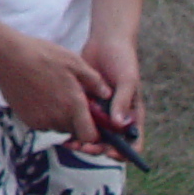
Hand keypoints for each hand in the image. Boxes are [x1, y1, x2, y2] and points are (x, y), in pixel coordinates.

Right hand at [0, 25, 105, 145]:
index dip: (95, 133)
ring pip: (58, 127)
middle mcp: (56, 118)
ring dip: (62, 118)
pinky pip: (44, 124)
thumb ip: (94, 81)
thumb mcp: (74, 61)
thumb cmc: (41, 55)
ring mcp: (40, 121)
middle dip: (78, 121)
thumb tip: (107, 94)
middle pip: (74, 132)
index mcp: (72, 105)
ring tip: (57, 94)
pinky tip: (43, 96)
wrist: (6, 57)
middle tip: (74, 100)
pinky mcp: (27, 120)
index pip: (90, 137)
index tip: (95, 121)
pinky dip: (47, 115)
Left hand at [80, 36, 145, 152]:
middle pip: (108, 143)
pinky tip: (61, 127)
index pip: (132, 143)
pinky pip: (79, 120)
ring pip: (92, 135)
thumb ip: (123, 101)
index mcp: (132, 115)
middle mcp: (116, 118)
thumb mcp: (127, 80)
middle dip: (97, 148)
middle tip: (83, 145)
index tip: (109, 152)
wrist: (106, 42)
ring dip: (82, 141)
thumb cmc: (123, 60)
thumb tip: (119, 125)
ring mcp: (100, 112)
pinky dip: (72, 126)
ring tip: (69, 141)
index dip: (123, 153)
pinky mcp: (85, 104)